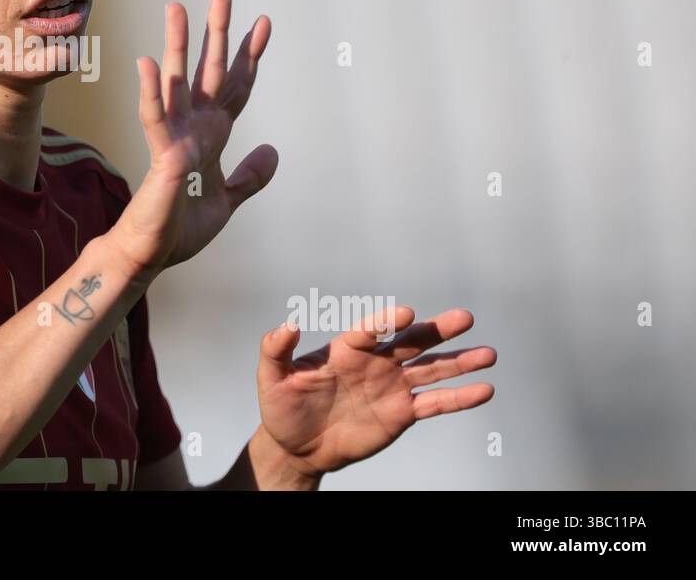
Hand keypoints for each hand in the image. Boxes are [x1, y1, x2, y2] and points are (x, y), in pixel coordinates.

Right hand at [111, 0, 278, 278]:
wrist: (154, 253)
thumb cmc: (182, 226)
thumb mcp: (228, 199)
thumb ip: (250, 176)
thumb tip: (274, 152)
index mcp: (212, 134)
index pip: (236, 86)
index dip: (250, 55)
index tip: (264, 21)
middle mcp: (193, 127)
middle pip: (210, 70)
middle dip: (218, 31)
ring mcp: (174, 137)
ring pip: (177, 82)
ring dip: (177, 45)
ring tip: (176, 7)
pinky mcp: (160, 155)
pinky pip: (153, 119)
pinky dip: (152, 92)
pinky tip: (147, 62)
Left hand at [255, 306, 496, 476]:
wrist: (297, 446)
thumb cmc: (282, 407)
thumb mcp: (271, 377)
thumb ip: (275, 349)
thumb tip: (289, 324)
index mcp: (346, 349)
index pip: (371, 331)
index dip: (386, 322)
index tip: (405, 314)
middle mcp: (375, 363)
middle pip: (412, 342)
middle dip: (438, 330)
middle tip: (465, 317)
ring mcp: (392, 387)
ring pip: (431, 369)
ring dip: (460, 361)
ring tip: (489, 354)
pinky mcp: (402, 414)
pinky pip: (435, 403)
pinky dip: (460, 398)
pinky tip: (485, 390)